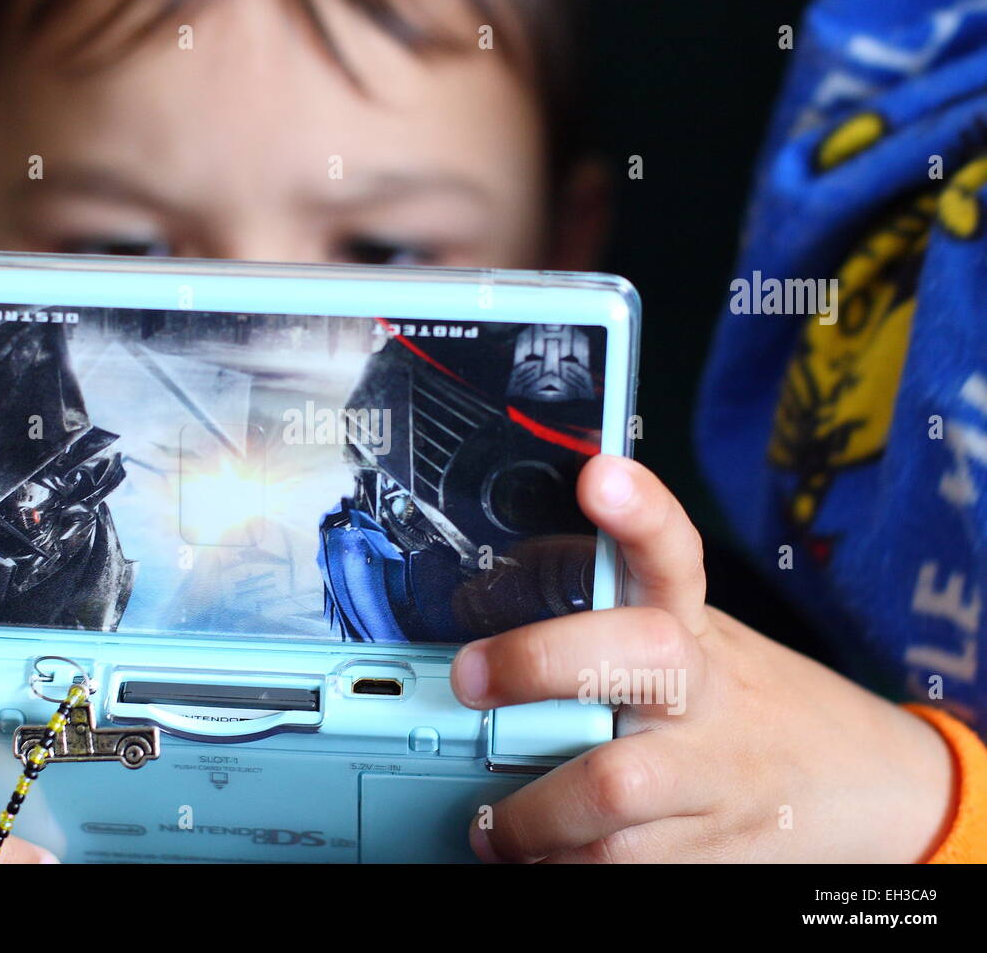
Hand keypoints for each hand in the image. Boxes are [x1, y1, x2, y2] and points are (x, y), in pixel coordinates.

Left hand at [451, 455, 956, 862]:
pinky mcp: (722, 854)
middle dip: (542, 663)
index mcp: (699, 635)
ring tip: (495, 825)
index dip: (642, 514)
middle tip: (473, 678)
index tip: (602, 475)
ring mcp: (718, 779)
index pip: (674, 557)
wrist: (875, 788)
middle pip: (635, 664)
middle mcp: (708, 699)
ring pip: (613, 793)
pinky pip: (626, 873)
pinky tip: (548, 863)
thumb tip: (494, 602)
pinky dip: (569, 871)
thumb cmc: (754, 705)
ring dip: (532, 816)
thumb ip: (617, 625)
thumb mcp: (701, 645)